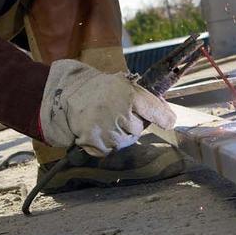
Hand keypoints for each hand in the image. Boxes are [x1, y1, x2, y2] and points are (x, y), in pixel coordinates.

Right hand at [39, 59, 175, 156]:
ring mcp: (108, 129)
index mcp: (130, 95)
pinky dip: (105, 143)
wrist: (67, 94)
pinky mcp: (96, 142)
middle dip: (132, 123)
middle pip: (139, 129)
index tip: (169, 122)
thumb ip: (145, 98)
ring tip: (105, 121)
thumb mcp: (123, 85)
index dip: (165, 118)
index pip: (156, 112)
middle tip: (117, 114)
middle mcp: (121, 113)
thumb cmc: (97, 89)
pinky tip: (98, 130)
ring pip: (125, 141)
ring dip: (119, 134)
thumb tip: (167, 115)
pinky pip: (109, 149)